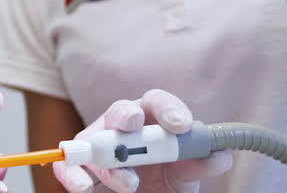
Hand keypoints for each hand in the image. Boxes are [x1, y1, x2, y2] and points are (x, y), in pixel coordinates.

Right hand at [51, 89, 232, 192]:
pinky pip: (67, 166)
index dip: (168, 109)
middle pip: (120, 112)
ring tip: (130, 184)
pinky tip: (84, 187)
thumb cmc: (164, 182)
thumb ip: (199, 164)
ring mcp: (97, 146)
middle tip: (134, 126)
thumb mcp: (184, 176)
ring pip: (95, 140)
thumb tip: (219, 155)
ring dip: (110, 161)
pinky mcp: (78, 168)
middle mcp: (121, 127)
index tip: (182, 125)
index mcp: (150, 120)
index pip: (156, 102)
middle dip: (126, 116)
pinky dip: (72, 174)